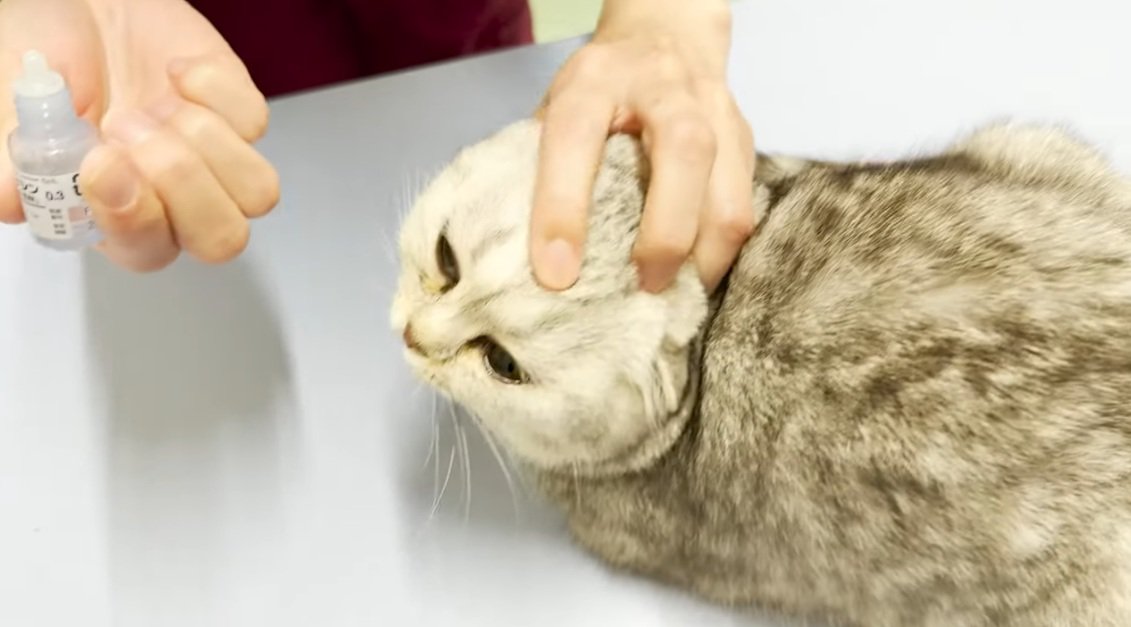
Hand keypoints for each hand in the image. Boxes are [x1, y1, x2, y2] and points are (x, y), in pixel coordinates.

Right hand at [0, 0, 277, 270]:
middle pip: (221, 239)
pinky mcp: (243, 117)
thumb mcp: (13, 104)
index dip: (134, 217)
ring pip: (257, 194)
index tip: (101, 162)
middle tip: (127, 126)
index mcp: (114, 214)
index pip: (146, 251)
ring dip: (206, 143)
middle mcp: (174, 200)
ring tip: (152, 106)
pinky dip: (214, 89)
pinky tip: (174, 70)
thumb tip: (10, 202)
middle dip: (181, 182)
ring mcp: (216, 162)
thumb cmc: (46, 59)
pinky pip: (256, 124)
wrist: (80, 3)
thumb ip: (17, 161)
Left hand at [530, 0, 755, 293]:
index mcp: (596, 79)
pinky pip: (746, 207)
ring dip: (704, 257)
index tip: (556, 275)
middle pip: (685, 154)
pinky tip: (695, 276)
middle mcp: (664, 88)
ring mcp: (715, 111)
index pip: (576, 138)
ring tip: (673, 293)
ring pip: (729, 192)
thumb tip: (531, 255)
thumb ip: (541, 166)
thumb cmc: (599, 89)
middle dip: (665, 236)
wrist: (664, 37)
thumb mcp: (556, 107)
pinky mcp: (745, 140)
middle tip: (643, 287)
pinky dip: (721, 254)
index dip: (563, 210)